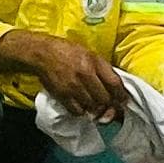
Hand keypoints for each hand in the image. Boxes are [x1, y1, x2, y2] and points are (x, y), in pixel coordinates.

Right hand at [0, 28, 123, 119]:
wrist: (41, 53)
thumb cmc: (67, 51)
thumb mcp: (89, 54)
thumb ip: (103, 69)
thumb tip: (116, 87)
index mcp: (94, 62)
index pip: (115, 84)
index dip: (121, 95)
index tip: (122, 100)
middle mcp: (85, 75)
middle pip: (105, 98)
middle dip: (108, 103)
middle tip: (107, 104)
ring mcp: (73, 86)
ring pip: (93, 106)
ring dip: (95, 108)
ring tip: (93, 104)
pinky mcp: (62, 95)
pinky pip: (78, 111)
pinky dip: (81, 110)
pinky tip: (80, 105)